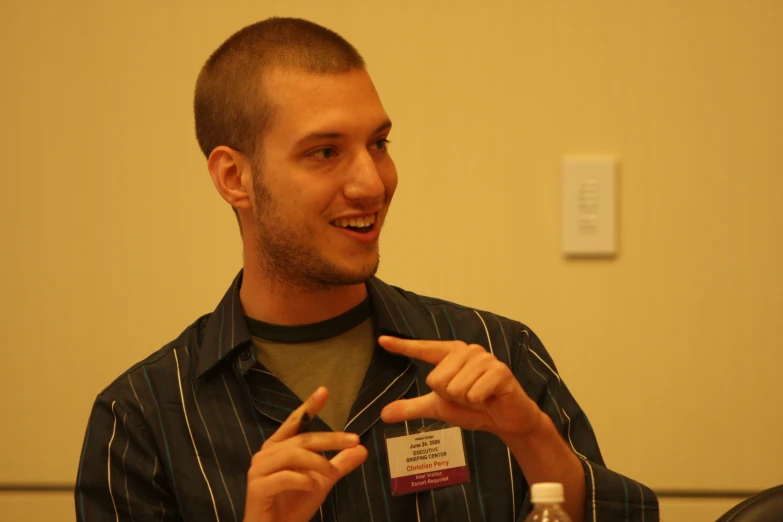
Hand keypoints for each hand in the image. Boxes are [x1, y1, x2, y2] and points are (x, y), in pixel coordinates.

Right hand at [243, 387, 367, 521]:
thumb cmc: (292, 506)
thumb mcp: (321, 482)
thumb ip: (338, 465)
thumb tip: (362, 449)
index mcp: (278, 448)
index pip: (295, 422)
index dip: (308, 406)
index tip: (324, 391)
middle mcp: (265, 454)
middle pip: (301, 438)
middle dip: (330, 439)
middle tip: (354, 440)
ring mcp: (258, 470)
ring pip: (292, 454)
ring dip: (317, 462)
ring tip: (332, 474)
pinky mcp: (257, 488)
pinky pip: (283, 476)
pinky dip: (302, 479)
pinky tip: (313, 486)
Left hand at [379, 337, 542, 438]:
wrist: (506, 421)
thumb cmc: (474, 408)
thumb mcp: (439, 407)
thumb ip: (413, 408)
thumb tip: (384, 414)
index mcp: (451, 354)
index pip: (423, 349)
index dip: (402, 346)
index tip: (381, 340)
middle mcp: (467, 350)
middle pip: (436, 379)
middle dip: (450, 397)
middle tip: (467, 397)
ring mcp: (484, 359)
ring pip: (454, 388)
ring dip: (466, 401)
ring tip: (479, 398)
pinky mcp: (499, 371)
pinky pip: (473, 394)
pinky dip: (479, 403)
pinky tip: (489, 399)